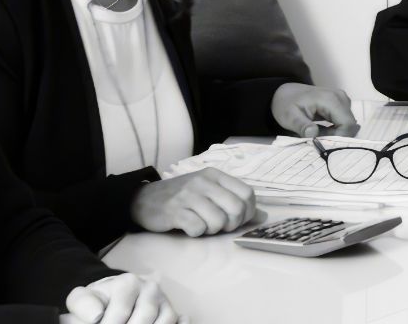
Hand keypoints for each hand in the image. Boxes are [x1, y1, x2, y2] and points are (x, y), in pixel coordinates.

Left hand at [62, 273, 182, 323]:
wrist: (116, 296)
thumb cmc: (99, 302)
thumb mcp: (83, 299)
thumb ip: (83, 305)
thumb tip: (96, 318)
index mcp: (128, 283)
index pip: (120, 313)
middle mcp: (150, 288)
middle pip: (143, 319)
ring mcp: (165, 301)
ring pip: (164, 322)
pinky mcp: (173, 313)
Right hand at [129, 168, 254, 236]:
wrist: (144, 199)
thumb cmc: (181, 197)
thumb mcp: (208, 191)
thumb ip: (233, 199)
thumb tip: (262, 217)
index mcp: (214, 175)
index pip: (247, 193)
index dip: (248, 212)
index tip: (236, 219)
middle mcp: (203, 181)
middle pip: (236, 209)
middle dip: (230, 224)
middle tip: (217, 225)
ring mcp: (188, 195)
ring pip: (218, 221)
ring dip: (212, 230)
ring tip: (201, 224)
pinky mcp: (175, 211)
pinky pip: (198, 228)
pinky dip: (196, 232)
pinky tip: (188, 226)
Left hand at [271, 82, 359, 137]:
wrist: (285, 94)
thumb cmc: (286, 104)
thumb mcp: (289, 117)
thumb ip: (302, 126)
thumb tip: (313, 133)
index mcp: (330, 99)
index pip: (347, 124)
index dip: (339, 138)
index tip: (323, 144)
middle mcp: (340, 97)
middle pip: (350, 125)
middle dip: (337, 137)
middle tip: (318, 140)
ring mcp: (342, 99)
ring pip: (348, 125)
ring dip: (336, 134)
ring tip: (317, 134)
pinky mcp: (341, 104)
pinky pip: (344, 121)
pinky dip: (335, 130)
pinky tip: (321, 131)